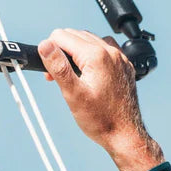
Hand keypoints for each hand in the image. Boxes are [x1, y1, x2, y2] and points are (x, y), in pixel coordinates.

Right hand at [38, 29, 162, 170]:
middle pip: (75, 35)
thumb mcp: (73, 94)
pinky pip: (103, 49)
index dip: (50, 51)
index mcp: (96, 55)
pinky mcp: (124, 65)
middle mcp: (111, 51)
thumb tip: (45, 44)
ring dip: (75, 53)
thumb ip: (58, 66)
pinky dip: (91, 56)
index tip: (50, 73)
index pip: (61, 36)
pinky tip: (88, 73)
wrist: (125, 135)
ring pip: (89, 41)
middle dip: (61, 52)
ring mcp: (120, 58)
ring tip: (71, 77)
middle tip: (56, 77)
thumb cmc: (101, 119)